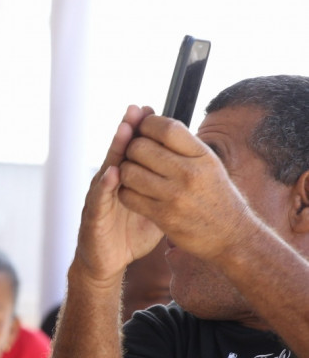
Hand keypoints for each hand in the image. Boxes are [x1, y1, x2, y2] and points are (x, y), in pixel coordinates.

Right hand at [73, 106, 164, 285]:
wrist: (108, 261)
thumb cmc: (131, 234)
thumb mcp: (155, 207)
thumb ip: (165, 187)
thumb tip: (189, 170)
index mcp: (126, 180)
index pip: (133, 149)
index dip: (140, 130)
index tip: (150, 109)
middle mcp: (110, 185)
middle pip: (119, 152)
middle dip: (127, 130)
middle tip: (135, 109)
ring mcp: (99, 199)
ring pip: (107, 168)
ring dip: (114, 149)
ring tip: (124, 130)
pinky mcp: (93, 217)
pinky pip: (99, 199)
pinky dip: (104, 185)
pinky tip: (112, 172)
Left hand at [118, 113, 256, 262]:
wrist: (232, 235)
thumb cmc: (215, 195)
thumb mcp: (208, 164)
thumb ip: (182, 145)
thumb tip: (150, 121)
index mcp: (202, 155)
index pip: (166, 128)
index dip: (146, 124)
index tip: (142, 129)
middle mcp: (189, 173)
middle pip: (140, 147)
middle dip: (131, 149)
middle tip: (135, 156)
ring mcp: (175, 196)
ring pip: (129, 171)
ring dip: (125, 171)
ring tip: (134, 174)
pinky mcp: (163, 216)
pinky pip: (128, 196)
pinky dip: (125, 192)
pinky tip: (134, 192)